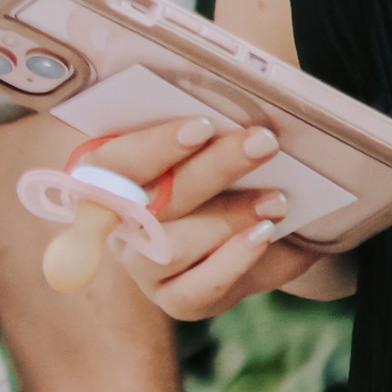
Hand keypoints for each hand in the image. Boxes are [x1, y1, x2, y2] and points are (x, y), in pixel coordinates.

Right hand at [67, 115, 300, 326]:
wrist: (268, 213)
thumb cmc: (234, 153)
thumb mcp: (226, 125)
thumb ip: (223, 106)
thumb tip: (244, 92)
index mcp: (115, 169)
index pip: (114, 159)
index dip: (154, 145)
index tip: (203, 126)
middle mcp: (119, 218)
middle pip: (151, 199)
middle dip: (213, 168)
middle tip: (264, 143)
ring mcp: (143, 264)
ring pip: (172, 246)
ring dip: (228, 218)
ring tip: (277, 199)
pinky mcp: (175, 298)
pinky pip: (196, 289)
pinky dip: (233, 261)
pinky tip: (265, 235)